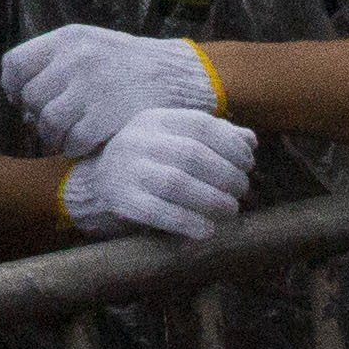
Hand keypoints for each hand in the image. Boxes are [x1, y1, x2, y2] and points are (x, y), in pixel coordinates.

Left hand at [3, 23, 223, 149]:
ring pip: (48, 121)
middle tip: (48, 125)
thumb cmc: (129, 65)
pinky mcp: (110, 115)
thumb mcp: (90, 45)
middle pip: (30, 96)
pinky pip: (74, 139)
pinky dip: (72, 148)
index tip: (21, 101)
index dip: (12, 87)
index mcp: (67, 39)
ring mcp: (93, 87)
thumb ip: (54, 64)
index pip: (15, 63)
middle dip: (35, 115)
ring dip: (51, 137)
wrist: (181, 76)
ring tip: (62, 139)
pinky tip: (81, 147)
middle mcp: (76, 58)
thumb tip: (20, 102)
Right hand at [55, 103, 256, 240]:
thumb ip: (214, 137)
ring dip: (213, 200)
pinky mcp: (123, 200)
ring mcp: (128, 169)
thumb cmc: (150, 161)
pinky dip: (188, 222)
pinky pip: (159, 212)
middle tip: (241, 191)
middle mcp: (139, 140)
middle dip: (227, 176)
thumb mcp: (175, 139)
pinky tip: (206, 230)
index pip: (200, 124)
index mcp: (155, 119)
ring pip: (177, 183)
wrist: (98, 184)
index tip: (248, 164)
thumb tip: (250, 140)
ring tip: (229, 210)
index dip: (232, 145)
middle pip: (193, 155)